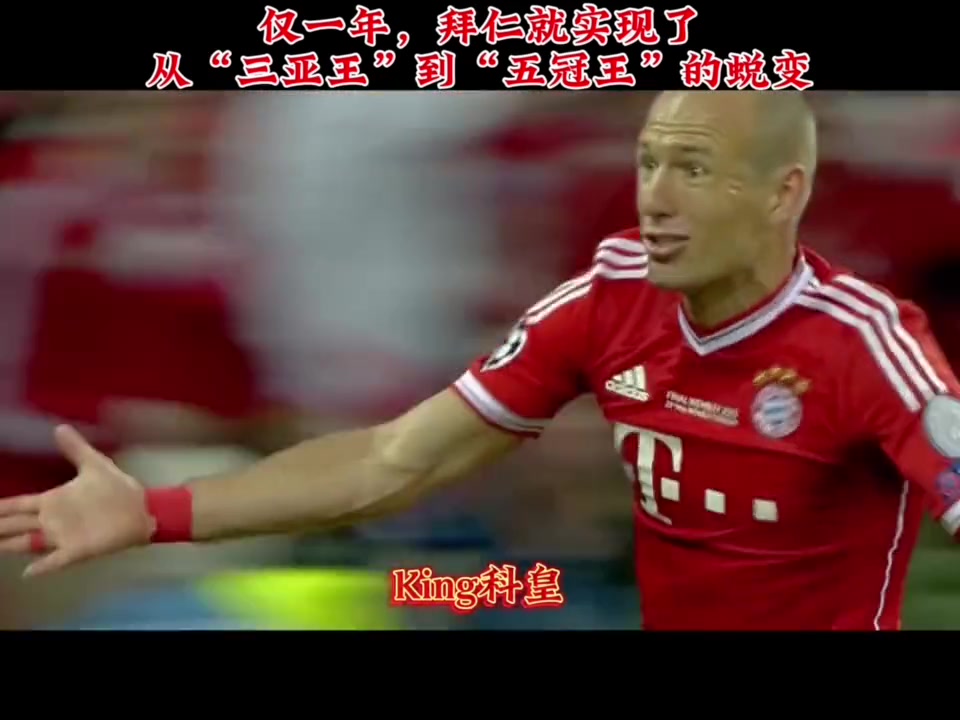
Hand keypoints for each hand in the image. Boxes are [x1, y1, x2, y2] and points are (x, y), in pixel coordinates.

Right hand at [0, 425, 154, 576]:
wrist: (143, 508)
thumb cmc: (118, 489)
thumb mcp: (95, 465)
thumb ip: (76, 448)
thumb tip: (59, 427)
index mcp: (53, 500)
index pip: (19, 505)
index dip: (1, 508)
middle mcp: (53, 520)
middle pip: (16, 525)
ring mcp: (64, 536)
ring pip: (28, 543)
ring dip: (10, 545)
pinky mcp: (78, 550)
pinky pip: (56, 561)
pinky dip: (43, 567)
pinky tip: (27, 573)